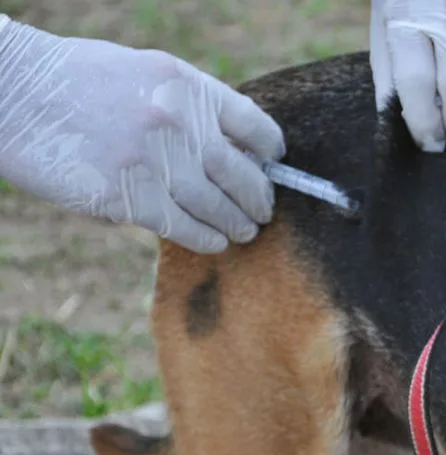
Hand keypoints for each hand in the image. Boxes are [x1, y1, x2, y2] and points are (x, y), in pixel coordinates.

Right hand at [0, 19, 284, 253]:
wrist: (13, 91)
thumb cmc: (77, 81)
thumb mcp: (144, 74)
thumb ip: (189, 107)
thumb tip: (228, 153)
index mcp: (187, 86)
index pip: (254, 126)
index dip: (270, 152)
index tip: (272, 165)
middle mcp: (178, 123)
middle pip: (243, 174)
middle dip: (260, 198)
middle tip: (263, 211)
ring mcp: (153, 162)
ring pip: (217, 207)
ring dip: (237, 224)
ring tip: (243, 230)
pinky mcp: (125, 197)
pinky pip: (182, 227)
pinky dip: (205, 238)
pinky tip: (214, 241)